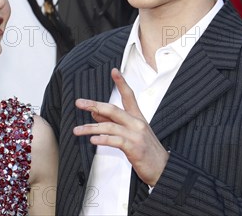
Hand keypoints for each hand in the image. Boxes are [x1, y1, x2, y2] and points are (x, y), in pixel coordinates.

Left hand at [73, 68, 168, 185]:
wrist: (163, 169)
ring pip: (110, 126)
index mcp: (137, 117)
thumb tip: (95, 111)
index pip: (129, 96)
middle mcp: (137, 123)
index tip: (114, 71)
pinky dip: (103, 139)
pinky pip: (115, 141)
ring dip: (91, 128)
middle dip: (94, 104)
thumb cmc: (146, 151)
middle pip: (113, 109)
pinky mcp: (134, 148)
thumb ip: (113, 121)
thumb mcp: (131, 133)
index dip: (121, 83)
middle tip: (79, 103)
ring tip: (77, 130)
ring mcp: (136, 135)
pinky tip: (93, 140)